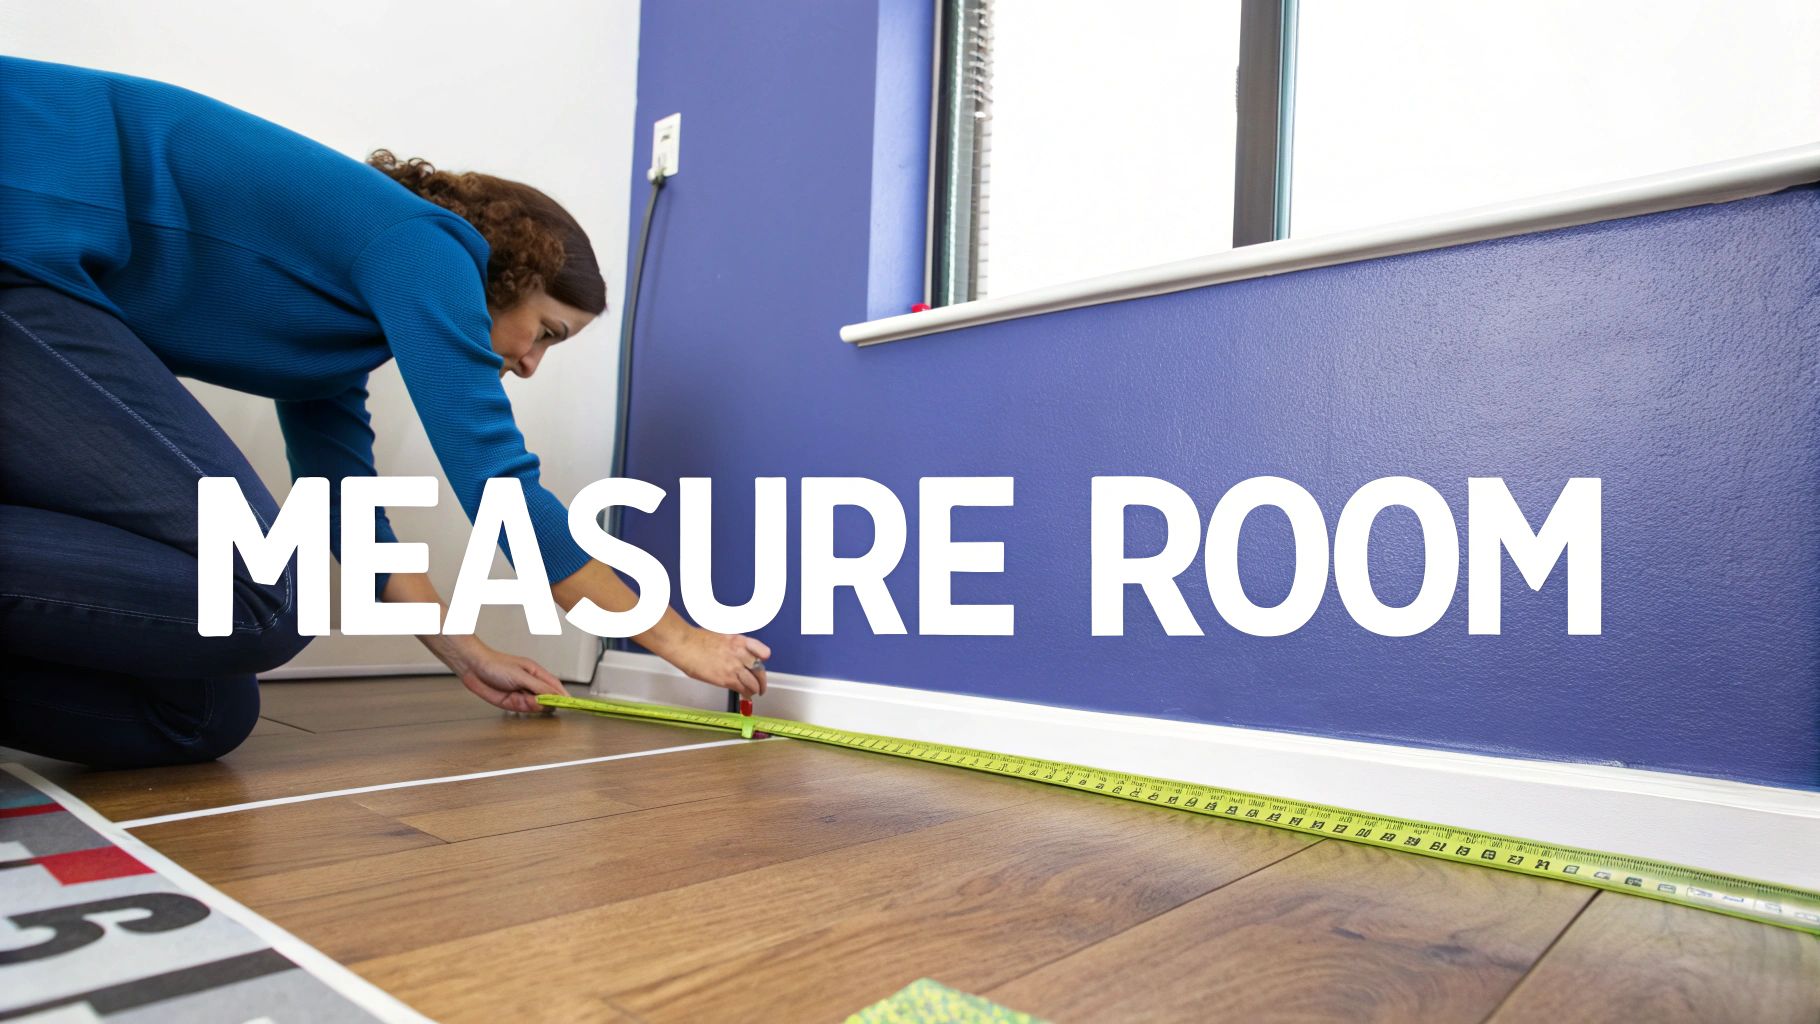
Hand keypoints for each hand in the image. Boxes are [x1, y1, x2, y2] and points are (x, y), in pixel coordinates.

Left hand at [452, 643, 568, 713]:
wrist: (473, 668)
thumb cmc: (495, 664)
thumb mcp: (521, 675)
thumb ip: (539, 687)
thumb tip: (554, 696)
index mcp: (537, 673)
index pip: (556, 687)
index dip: (564, 696)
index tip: (572, 705)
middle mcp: (530, 684)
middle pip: (547, 699)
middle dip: (546, 703)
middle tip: (543, 704)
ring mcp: (521, 694)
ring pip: (534, 706)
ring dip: (532, 706)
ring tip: (523, 699)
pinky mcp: (510, 702)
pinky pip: (521, 709)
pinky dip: (522, 708)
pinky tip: (517, 702)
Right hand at [660, 628, 771, 696]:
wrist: (685, 644)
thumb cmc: (697, 639)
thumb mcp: (722, 637)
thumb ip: (732, 647)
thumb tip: (735, 657)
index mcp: (740, 641)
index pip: (762, 650)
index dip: (764, 658)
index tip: (763, 662)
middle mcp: (741, 653)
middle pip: (760, 670)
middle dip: (762, 681)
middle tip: (761, 686)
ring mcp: (735, 667)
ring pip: (753, 682)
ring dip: (755, 689)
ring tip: (753, 693)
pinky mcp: (727, 679)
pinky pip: (742, 689)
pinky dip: (746, 694)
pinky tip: (745, 696)